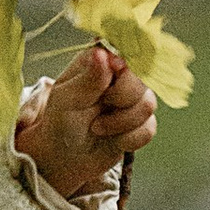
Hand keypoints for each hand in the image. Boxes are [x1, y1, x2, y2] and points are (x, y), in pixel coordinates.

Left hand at [15, 44, 157, 204]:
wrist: (64, 157)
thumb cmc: (60, 121)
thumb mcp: (67, 99)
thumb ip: (89, 78)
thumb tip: (103, 54)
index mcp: (100, 61)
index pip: (126, 52)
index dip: (124, 67)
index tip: (111, 78)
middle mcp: (120, 76)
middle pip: (141, 80)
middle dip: (120, 100)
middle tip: (95, 111)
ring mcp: (133, 98)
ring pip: (148, 104)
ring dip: (120, 123)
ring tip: (97, 128)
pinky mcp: (141, 122)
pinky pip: (148, 128)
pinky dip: (127, 139)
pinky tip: (110, 139)